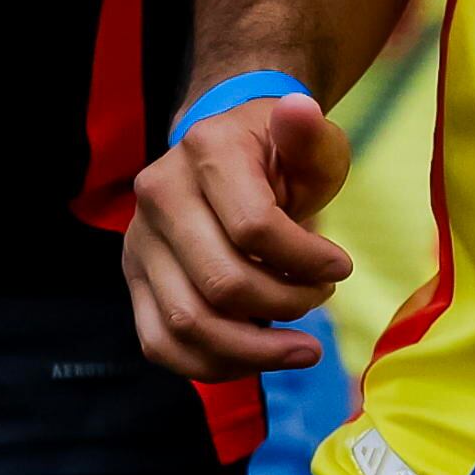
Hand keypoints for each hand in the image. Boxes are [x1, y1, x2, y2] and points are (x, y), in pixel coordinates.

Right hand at [122, 90, 360, 380]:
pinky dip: (214, 364)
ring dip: (254, 350)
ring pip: (186, 324)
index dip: (305, 260)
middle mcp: (159, 197)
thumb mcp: (309, 139)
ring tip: (302, 348)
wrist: (225, 153)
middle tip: (321, 299)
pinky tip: (258, 357)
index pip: (253, 228)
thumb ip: (309, 134)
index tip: (340, 268)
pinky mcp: (134, 281)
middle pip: (221, 283)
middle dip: (285, 305)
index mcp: (204, 153)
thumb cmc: (278, 153)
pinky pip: (161, 344)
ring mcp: (140, 243)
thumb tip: (300, 110)